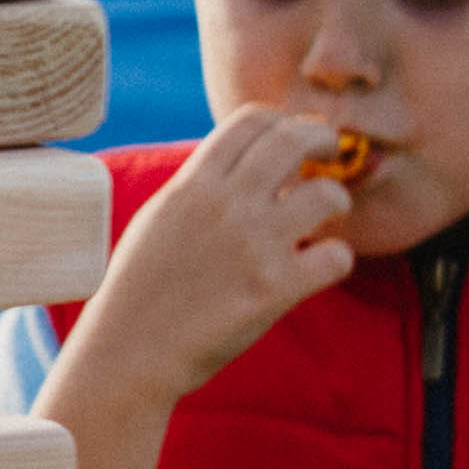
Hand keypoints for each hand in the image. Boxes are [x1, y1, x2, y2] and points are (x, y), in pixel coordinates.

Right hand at [55, 104, 354, 411]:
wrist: (131, 348)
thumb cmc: (142, 285)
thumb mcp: (160, 217)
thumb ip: (200, 187)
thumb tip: (242, 164)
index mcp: (194, 184)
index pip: (251, 120)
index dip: (282, 121)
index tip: (293, 135)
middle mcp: (226, 204)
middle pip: (293, 141)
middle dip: (321, 139)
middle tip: (328, 152)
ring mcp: (254, 245)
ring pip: (327, 194)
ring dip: (334, 201)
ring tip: (325, 217)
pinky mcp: (275, 289)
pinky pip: (337, 257)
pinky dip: (336, 259)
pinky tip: (320, 266)